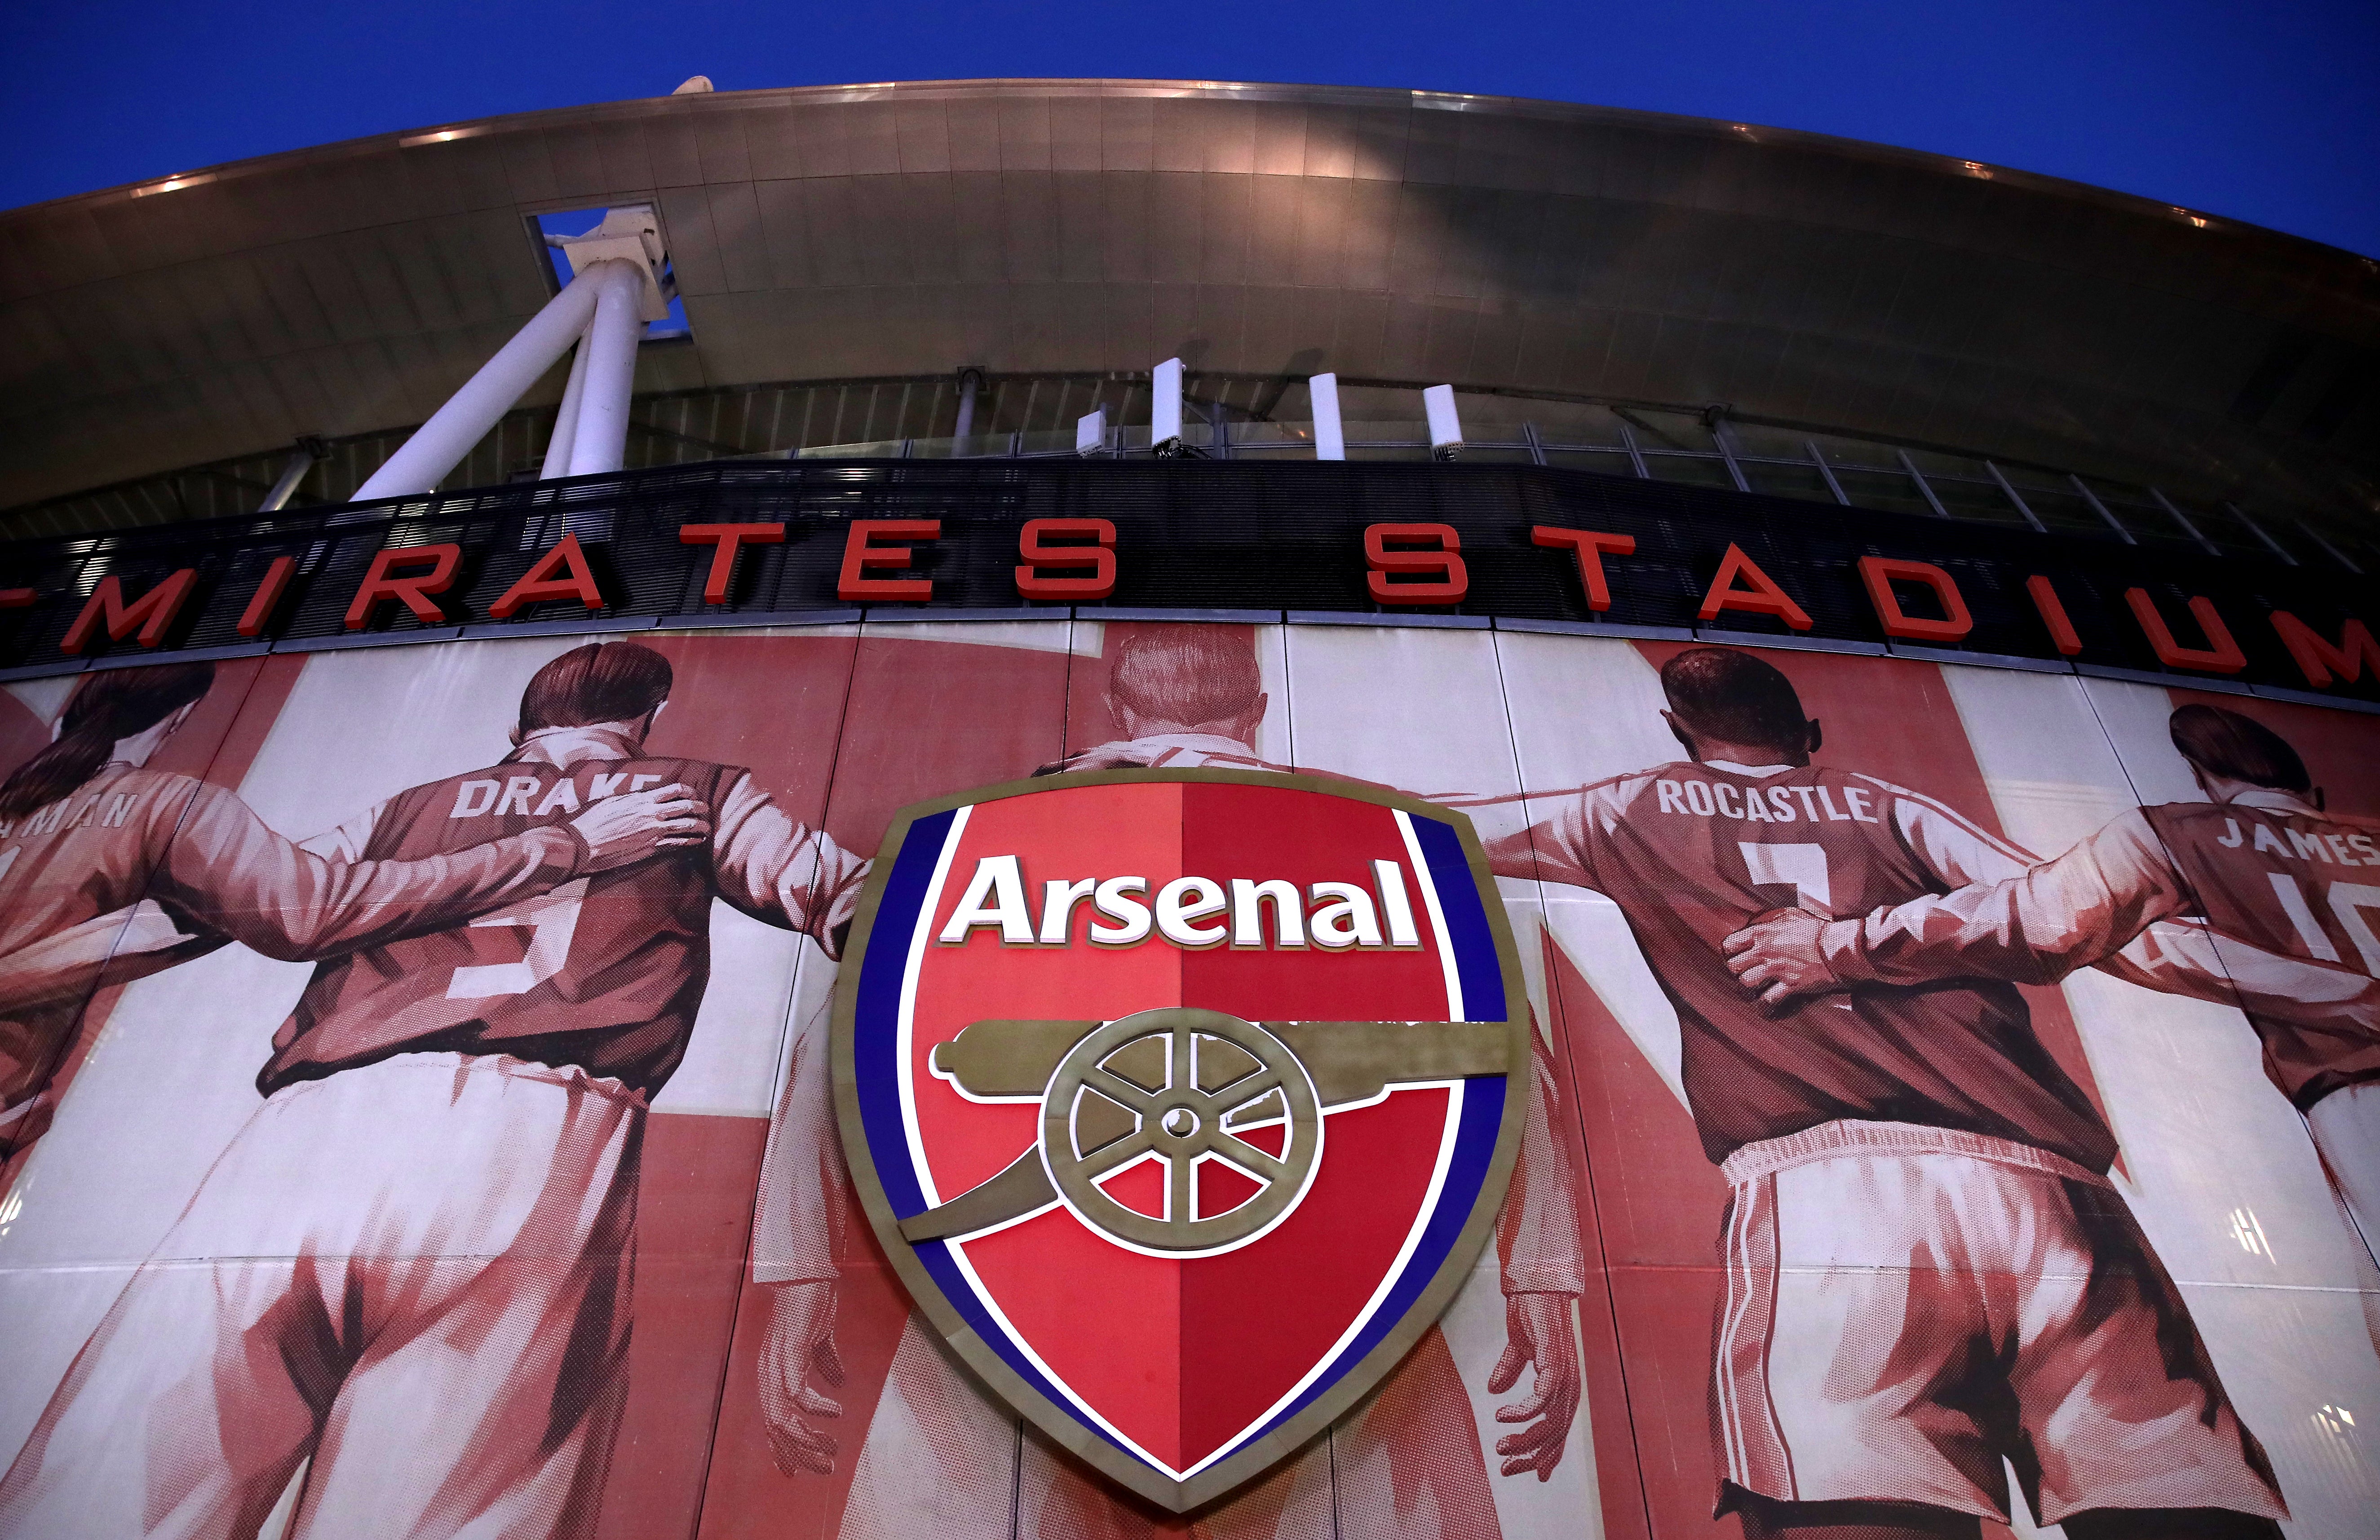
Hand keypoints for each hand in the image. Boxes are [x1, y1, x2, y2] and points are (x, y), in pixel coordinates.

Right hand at [568, 783, 710, 871]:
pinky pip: (676, 843)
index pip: (674, 790)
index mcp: (642, 799)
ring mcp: (653, 831)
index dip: (688, 790)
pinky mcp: (650, 847)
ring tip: (707, 827)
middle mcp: (652, 813)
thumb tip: (641, 797)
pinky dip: (689, 841)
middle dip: (699, 807)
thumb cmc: (593, 820)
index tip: (693, 793)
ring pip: (685, 826)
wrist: (584, 842)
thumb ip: (631, 799)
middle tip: (706, 809)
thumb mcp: (613, 801)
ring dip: (700, 826)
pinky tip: (696, 841)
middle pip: (685, 807)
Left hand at [758, 1279, 845, 1476]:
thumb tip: (840, 1384)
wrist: (808, 1270)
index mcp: (774, 1373)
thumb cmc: (811, 1302)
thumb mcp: (819, 1340)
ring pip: (781, 1417)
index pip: (773, 1423)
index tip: (800, 1472)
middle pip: (776, 1429)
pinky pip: (795, 1391)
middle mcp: (768, 1373)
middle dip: (800, 1453)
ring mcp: (775, 1363)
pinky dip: (815, 1407)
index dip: (783, 1450)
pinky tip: (836, 1411)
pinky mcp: (788, 1350)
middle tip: (827, 1466)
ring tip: (833, 1446)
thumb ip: (825, 1363)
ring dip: (807, 1438)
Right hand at [1486, 1293, 1579, 1480]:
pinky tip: (1504, 1414)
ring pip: (1550, 1420)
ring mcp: (1564, 1374)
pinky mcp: (1555, 1359)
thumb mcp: (1518, 1348)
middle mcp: (1568, 1386)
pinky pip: (1544, 1394)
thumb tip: (1493, 1391)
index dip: (1545, 1455)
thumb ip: (1510, 1370)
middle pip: (1555, 1434)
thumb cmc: (1532, 1314)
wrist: (1537, 1284)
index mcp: (1562, 1387)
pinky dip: (1525, 1409)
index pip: (1557, 1431)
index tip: (1526, 1473)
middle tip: (1506, 1466)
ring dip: (1525, 1437)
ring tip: (1501, 1443)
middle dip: (1530, 1455)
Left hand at [1722, 908, 1837, 1004]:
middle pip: (1734, 967)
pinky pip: (1767, 1001)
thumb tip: (1755, 925)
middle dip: (1737, 972)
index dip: (1730, 953)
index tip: (1736, 958)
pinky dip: (1764, 1007)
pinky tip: (1765, 1008)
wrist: (1838, 946)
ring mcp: (1776, 969)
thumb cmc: (1816, 929)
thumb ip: (1769, 922)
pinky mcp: (1789, 985)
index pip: (1730, 945)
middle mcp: (1764, 951)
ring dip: (1747, 990)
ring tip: (1752, 992)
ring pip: (1746, 984)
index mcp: (1762, 933)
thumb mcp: (1789, 916)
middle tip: (1745, 975)